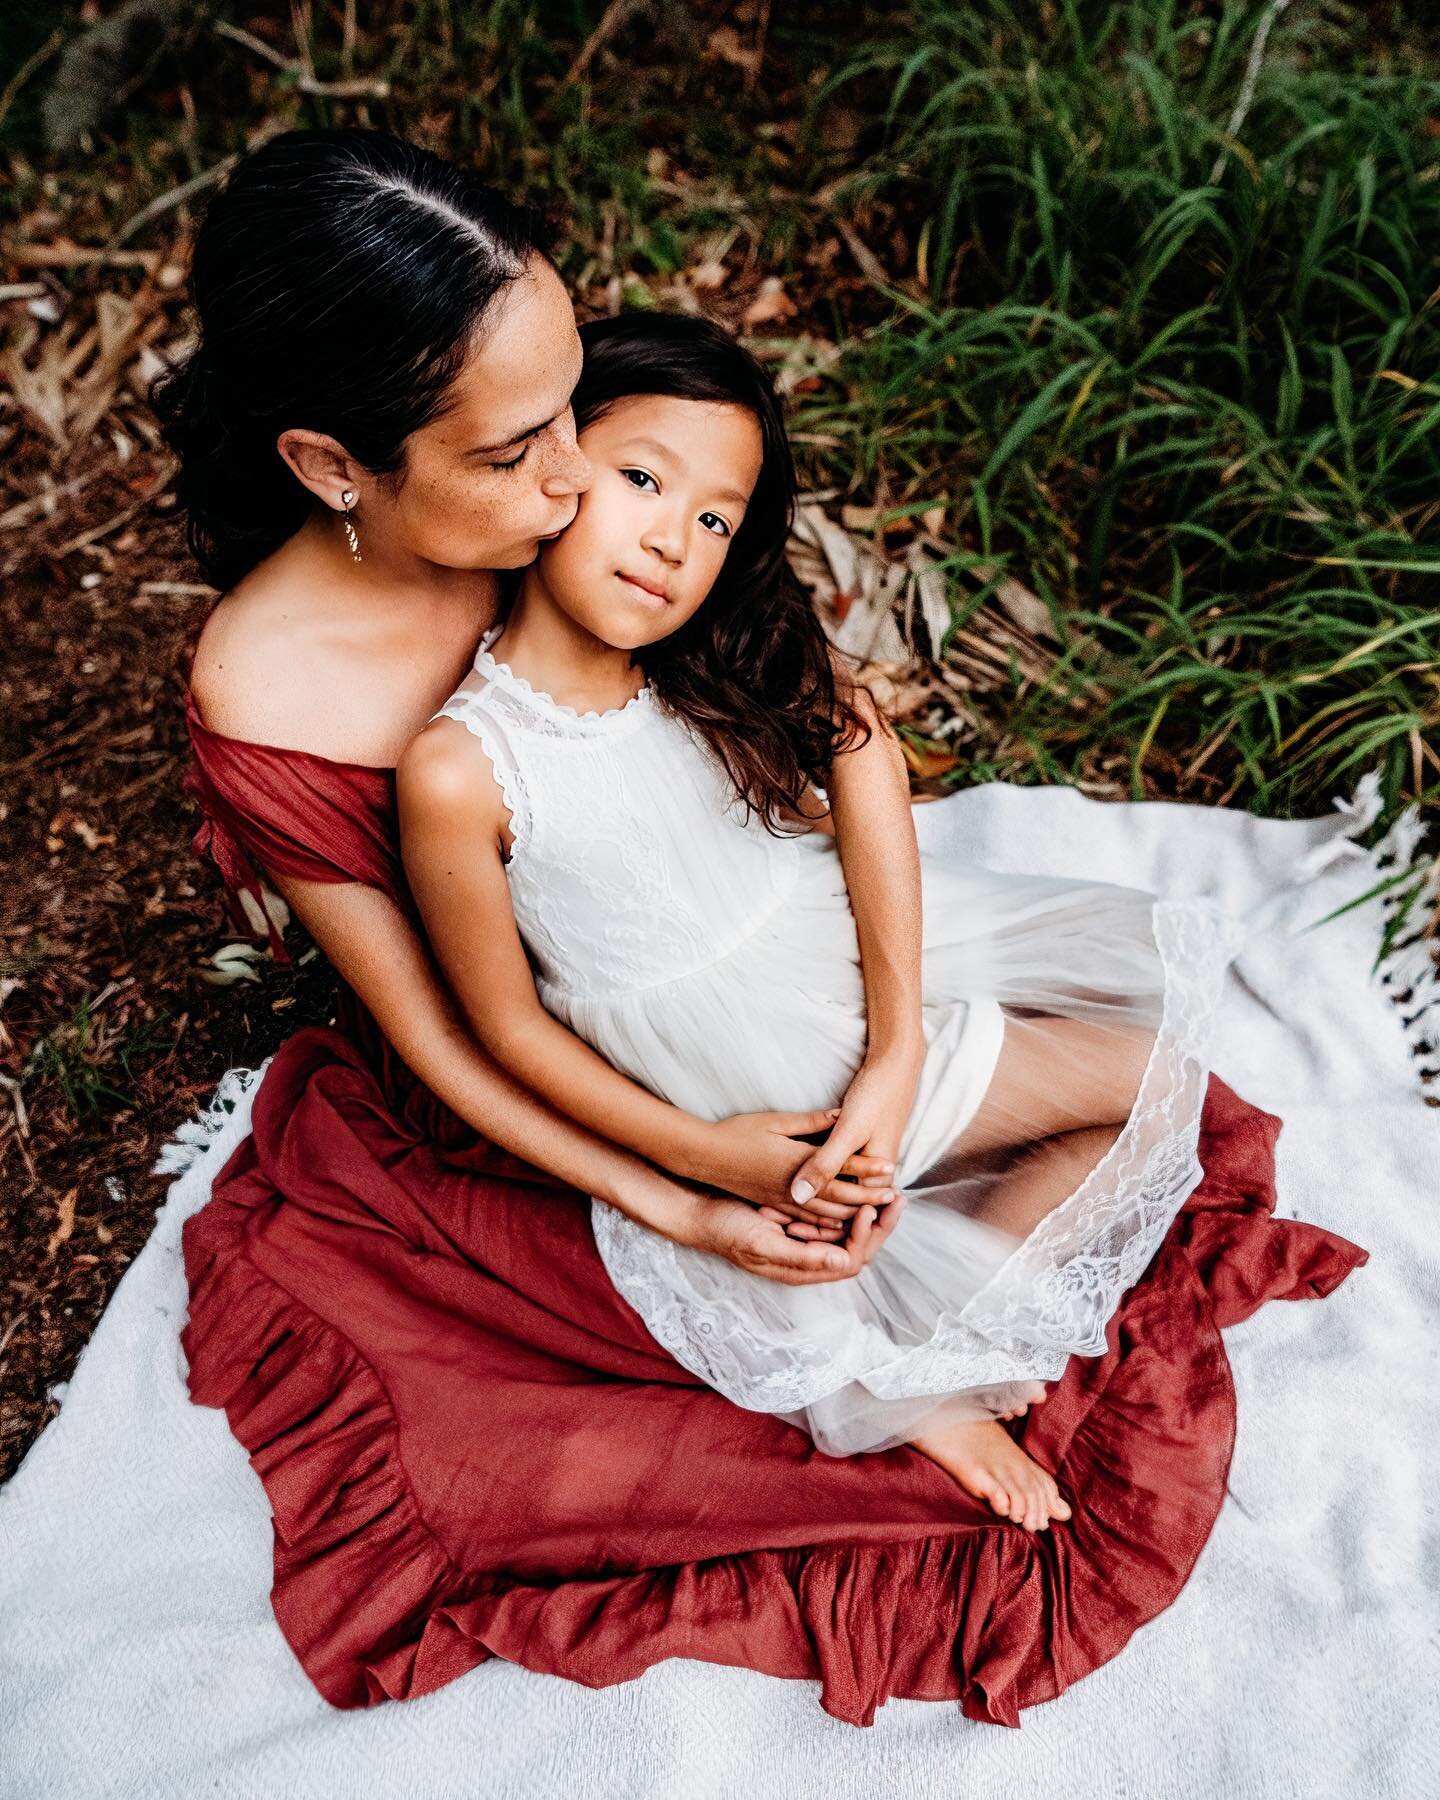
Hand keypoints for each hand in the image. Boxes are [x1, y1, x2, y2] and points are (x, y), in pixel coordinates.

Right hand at [683, 1188, 906, 1286]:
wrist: (699, 1215)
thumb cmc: (726, 1231)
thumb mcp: (761, 1244)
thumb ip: (802, 1256)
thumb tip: (845, 1259)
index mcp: (802, 1267)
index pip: (852, 1258)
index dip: (869, 1236)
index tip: (875, 1207)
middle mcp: (807, 1258)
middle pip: (858, 1246)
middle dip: (880, 1223)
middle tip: (896, 1196)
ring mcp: (802, 1241)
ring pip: (848, 1231)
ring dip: (867, 1212)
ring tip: (886, 1189)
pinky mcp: (796, 1224)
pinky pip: (831, 1218)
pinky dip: (847, 1204)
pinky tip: (857, 1183)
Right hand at [698, 1106, 900, 1223]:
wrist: (704, 1157)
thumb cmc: (737, 1133)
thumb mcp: (775, 1120)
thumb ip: (810, 1122)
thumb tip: (841, 1114)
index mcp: (795, 1161)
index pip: (839, 1166)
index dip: (866, 1167)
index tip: (890, 1168)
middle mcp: (793, 1185)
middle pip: (839, 1196)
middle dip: (867, 1197)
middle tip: (892, 1197)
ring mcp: (783, 1199)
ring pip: (826, 1214)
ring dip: (852, 1213)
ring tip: (875, 1211)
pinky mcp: (775, 1205)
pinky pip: (808, 1220)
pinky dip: (829, 1223)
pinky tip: (842, 1222)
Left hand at [786, 1044, 923, 1223]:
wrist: (897, 1065)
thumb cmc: (875, 1095)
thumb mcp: (849, 1129)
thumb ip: (825, 1163)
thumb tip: (798, 1195)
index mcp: (873, 1178)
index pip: (844, 1217)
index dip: (818, 1229)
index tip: (788, 1236)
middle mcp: (873, 1176)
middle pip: (841, 1210)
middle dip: (814, 1224)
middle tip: (780, 1232)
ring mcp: (867, 1162)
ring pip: (838, 1194)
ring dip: (813, 1205)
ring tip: (776, 1211)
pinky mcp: (859, 1148)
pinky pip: (837, 1175)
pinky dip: (817, 1182)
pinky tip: (794, 1183)